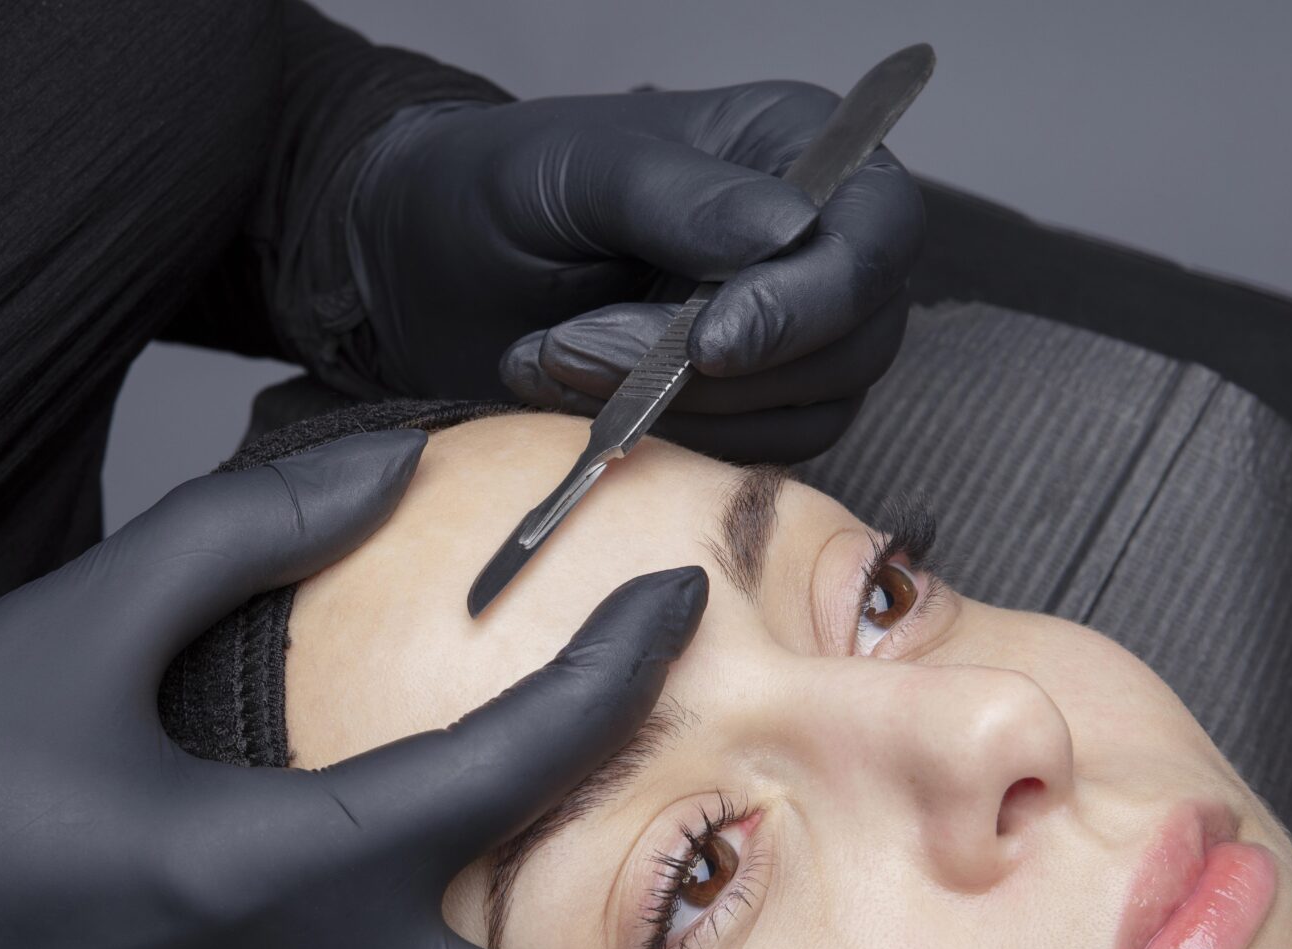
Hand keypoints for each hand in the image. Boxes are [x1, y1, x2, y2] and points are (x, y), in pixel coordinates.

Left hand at [347, 82, 923, 461]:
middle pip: (854, 339)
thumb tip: (788, 229)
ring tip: (554, 362)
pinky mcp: (742, 410)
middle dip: (716, 369)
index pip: (876, 232)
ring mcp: (785, 335)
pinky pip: (752, 456)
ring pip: (807, 411)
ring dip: (677, 411)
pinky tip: (576, 402)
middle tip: (576, 349)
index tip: (711, 341)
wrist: (416, 271)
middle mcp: (812, 244)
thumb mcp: (574, 172)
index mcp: (793, 148)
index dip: (810, 300)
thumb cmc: (489, 191)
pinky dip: (665, 445)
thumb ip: (679, 198)